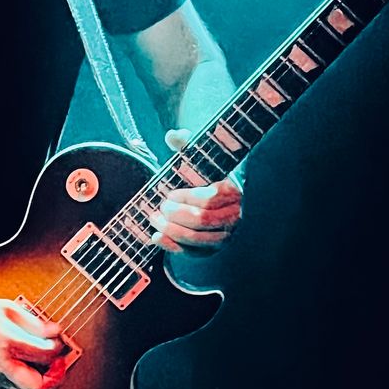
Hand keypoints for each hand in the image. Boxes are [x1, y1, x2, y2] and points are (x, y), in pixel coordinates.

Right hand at [0, 294, 69, 388]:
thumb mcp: (5, 308)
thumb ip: (32, 322)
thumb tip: (53, 332)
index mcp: (7, 342)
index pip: (44, 354)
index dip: (57, 349)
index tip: (57, 342)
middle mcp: (0, 364)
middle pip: (37, 387)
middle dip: (54, 378)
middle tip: (57, 365)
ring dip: (40, 383)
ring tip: (42, 367)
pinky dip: (24, 384)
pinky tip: (25, 369)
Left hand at [150, 128, 242, 256]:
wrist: (215, 198)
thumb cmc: (205, 176)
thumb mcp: (198, 158)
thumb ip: (186, 145)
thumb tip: (173, 135)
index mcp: (234, 191)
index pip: (209, 199)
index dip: (186, 198)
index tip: (170, 194)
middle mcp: (234, 216)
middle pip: (202, 220)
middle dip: (176, 215)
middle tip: (161, 207)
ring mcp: (225, 235)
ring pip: (197, 239)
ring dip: (171, 231)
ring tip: (154, 219)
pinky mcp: (213, 249)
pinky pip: (193, 253)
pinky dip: (172, 247)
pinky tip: (156, 237)